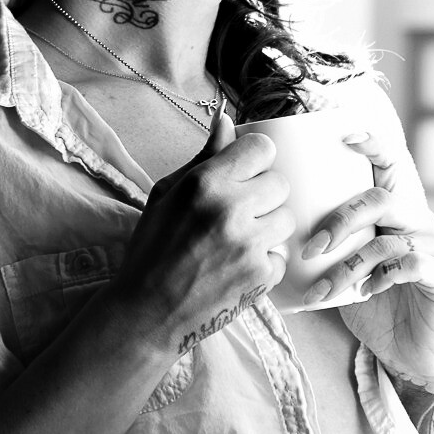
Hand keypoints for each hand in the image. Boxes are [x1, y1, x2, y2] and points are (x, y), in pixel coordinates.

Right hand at [112, 106, 295, 357]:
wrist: (148, 311)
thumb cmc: (151, 249)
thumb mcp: (166, 195)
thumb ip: (204, 158)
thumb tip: (225, 122)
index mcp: (205, 184)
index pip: (262, 148)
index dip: (254, 160)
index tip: (244, 173)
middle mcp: (230, 210)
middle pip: (280, 182)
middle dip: (263, 194)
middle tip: (238, 212)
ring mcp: (249, 245)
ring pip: (286, 218)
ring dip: (267, 227)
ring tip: (238, 240)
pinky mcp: (261, 276)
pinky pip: (281, 255)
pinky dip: (264, 261)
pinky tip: (236, 266)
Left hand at [301, 125, 433, 393]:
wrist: (411, 354)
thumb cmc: (372, 305)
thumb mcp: (342, 268)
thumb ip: (323, 242)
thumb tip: (271, 223)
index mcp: (394, 210)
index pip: (389, 163)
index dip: (371, 142)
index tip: (342, 135)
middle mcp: (418, 221)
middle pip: (381, 198)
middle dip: (340, 220)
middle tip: (310, 247)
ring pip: (388, 239)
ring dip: (348, 265)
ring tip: (323, 289)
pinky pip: (412, 265)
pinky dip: (381, 277)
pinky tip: (364, 294)